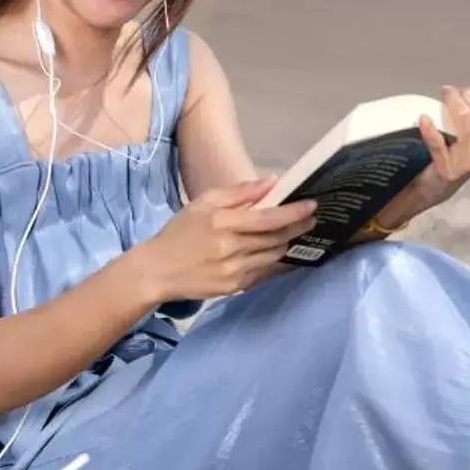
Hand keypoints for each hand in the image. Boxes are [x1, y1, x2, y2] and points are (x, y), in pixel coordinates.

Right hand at [142, 177, 315, 299]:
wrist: (157, 270)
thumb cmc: (180, 232)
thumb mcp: (204, 203)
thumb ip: (240, 192)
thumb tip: (273, 181)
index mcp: (223, 224)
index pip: (269, 218)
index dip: (294, 212)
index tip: (312, 206)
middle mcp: (231, 249)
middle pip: (277, 238)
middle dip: (298, 227)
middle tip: (311, 218)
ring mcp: (235, 271)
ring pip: (275, 255)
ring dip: (289, 243)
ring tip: (299, 233)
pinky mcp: (236, 287)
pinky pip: (267, 273)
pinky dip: (279, 262)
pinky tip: (286, 254)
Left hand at [407, 80, 469, 214]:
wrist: (439, 187)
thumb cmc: (461, 154)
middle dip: (463, 93)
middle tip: (451, 92)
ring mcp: (469, 160)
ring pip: (461, 117)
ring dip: (451, 100)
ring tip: (444, 93)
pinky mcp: (447, 168)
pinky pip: (438, 143)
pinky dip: (430, 129)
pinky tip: (424, 119)